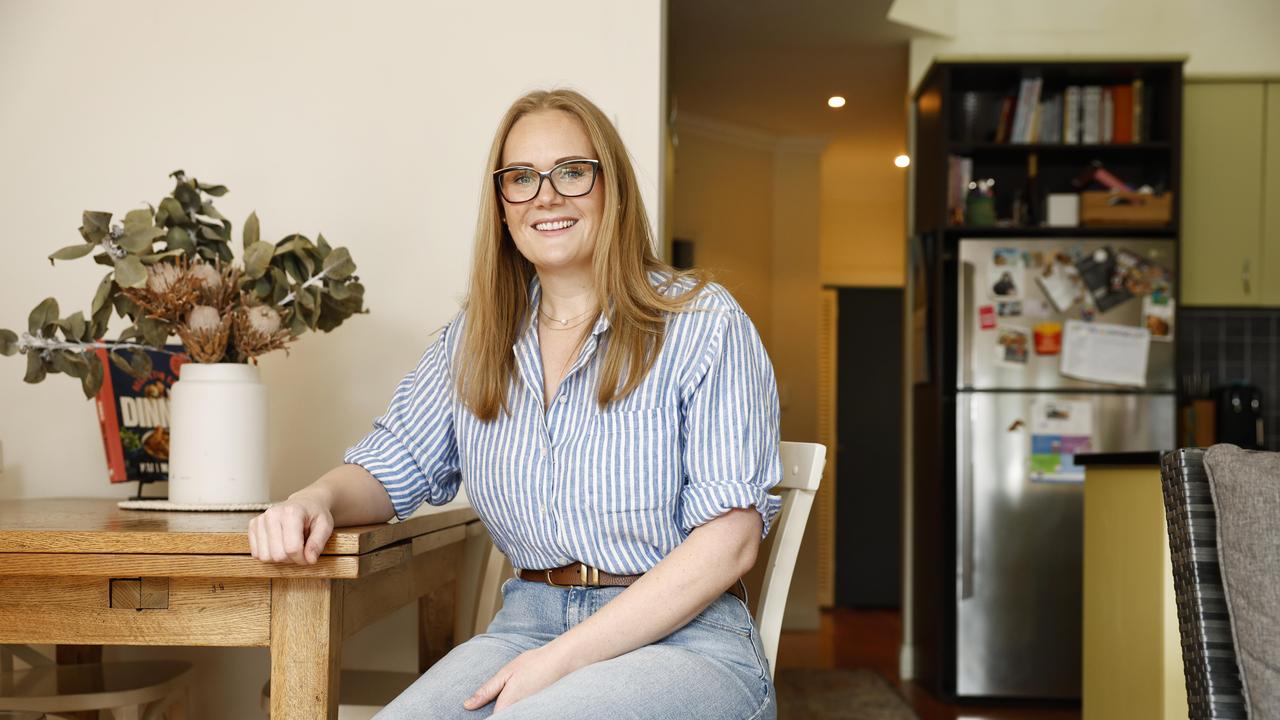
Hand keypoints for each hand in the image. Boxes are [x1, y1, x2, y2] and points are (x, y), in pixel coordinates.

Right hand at [247, 491, 333, 564]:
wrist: (306, 502)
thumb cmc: (315, 514)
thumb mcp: (325, 526)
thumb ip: (318, 543)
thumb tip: (310, 560)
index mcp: (292, 512)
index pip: (292, 549)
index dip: (302, 559)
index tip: (309, 556)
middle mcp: (272, 514)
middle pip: (278, 555)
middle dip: (291, 560)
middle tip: (301, 552)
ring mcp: (260, 520)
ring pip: (265, 556)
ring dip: (279, 558)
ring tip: (290, 547)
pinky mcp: (253, 525)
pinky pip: (256, 553)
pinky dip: (269, 555)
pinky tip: (279, 545)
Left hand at [464, 645, 578, 713]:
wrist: (564, 660)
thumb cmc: (534, 663)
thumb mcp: (506, 673)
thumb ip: (486, 691)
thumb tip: (467, 705)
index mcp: (506, 706)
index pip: (491, 719)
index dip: (484, 717)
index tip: (477, 713)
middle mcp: (519, 714)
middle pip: (502, 718)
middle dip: (498, 714)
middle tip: (503, 696)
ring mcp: (531, 714)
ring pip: (513, 716)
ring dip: (508, 712)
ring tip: (514, 693)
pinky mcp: (540, 712)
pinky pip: (524, 714)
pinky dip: (519, 710)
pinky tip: (523, 696)